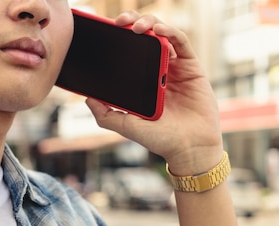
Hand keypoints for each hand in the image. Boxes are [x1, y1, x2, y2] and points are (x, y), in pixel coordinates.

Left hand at [85, 11, 223, 175]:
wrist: (189, 150)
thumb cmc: (161, 140)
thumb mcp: (126, 126)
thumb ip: (105, 114)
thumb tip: (85, 98)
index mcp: (144, 81)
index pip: (130, 51)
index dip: (118, 37)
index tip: (105, 31)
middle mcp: (159, 70)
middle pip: (145, 36)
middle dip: (132, 22)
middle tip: (119, 23)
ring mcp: (176, 68)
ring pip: (163, 33)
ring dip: (150, 23)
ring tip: (137, 27)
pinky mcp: (193, 67)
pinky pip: (182, 42)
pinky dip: (170, 32)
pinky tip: (159, 31)